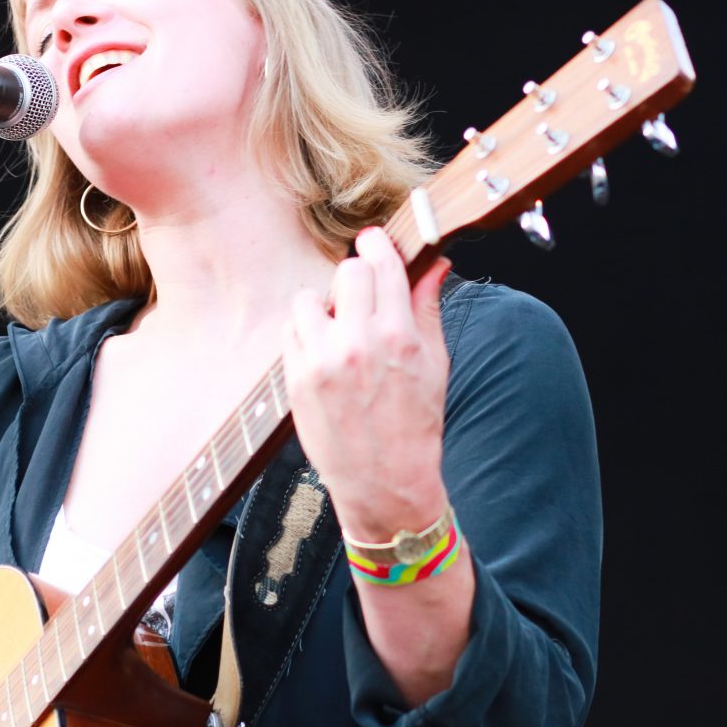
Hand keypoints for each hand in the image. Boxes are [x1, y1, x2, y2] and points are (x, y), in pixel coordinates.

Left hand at [286, 229, 451, 541]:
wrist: (384, 484)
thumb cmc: (416, 426)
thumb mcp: (435, 365)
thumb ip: (427, 308)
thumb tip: (434, 264)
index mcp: (398, 337)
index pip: (382, 265)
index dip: (377, 245)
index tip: (374, 242)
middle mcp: (358, 344)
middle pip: (347, 272)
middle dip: (355, 277)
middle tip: (361, 293)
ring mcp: (322, 362)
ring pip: (310, 298)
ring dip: (324, 305)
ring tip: (339, 328)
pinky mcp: (297, 379)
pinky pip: (291, 330)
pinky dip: (305, 333)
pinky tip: (323, 351)